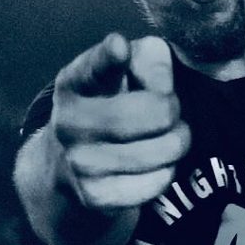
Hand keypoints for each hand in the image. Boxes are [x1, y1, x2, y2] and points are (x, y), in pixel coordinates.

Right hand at [50, 34, 190, 212]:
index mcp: (73, 82)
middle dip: (173, 110)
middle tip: (170, 112)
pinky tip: (153, 164)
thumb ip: (150, 59)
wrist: (67, 164)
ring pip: (163, 150)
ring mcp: (78, 162)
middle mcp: (68, 121)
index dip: (109, 57)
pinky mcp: (94, 197)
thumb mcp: (125, 69)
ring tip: (165, 137)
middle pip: (155, 112)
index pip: (93, 67)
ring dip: (177, 142)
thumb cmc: (110, 103)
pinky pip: (157, 182)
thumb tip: (162, 86)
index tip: (120, 47)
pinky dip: (166, 172)